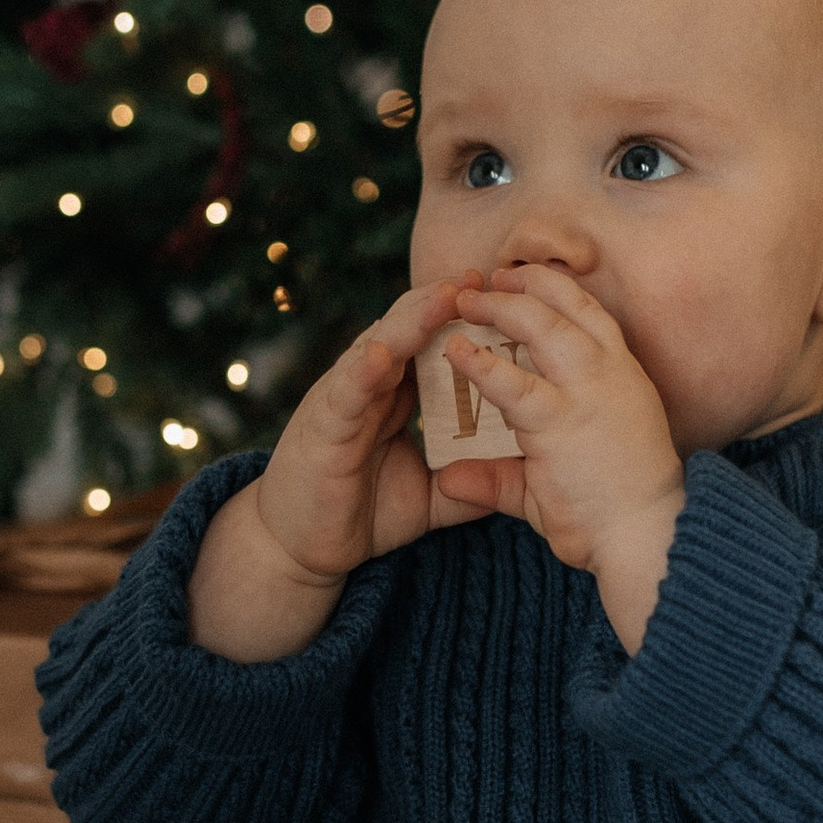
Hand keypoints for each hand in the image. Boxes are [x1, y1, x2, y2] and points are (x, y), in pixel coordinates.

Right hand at [187, 278, 491, 661]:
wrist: (299, 547)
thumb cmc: (360, 513)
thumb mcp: (431, 495)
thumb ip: (470, 480)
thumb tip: (522, 475)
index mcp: (395, 393)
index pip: (432, 342)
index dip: (464, 318)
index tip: (504, 296)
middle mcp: (369, 385)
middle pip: (408, 329)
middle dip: (442, 300)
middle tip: (480, 275)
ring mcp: (343, 399)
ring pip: (378, 347)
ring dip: (411, 320)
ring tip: (445, 294)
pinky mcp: (321, 425)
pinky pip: (345, 392)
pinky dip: (362, 370)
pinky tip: (382, 352)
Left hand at [445, 266, 684, 652]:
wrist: (650, 538)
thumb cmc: (617, 510)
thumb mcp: (561, 477)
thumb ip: (503, 472)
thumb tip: (450, 477)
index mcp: (624, 375)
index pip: (590, 313)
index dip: (554, 289)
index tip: (521, 280)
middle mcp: (610, 373)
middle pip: (565, 305)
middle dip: (522, 286)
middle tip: (484, 281)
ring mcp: (587, 392)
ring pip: (540, 326)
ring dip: (499, 307)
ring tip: (463, 301)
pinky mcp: (560, 420)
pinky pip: (513, 383)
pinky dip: (479, 364)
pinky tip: (454, 351)